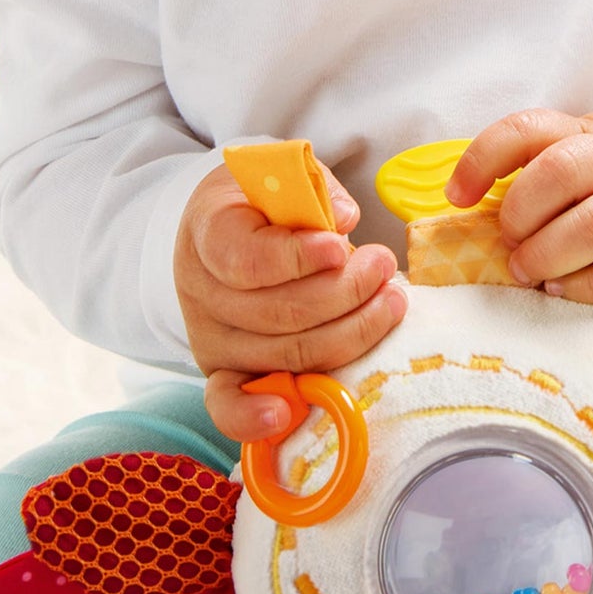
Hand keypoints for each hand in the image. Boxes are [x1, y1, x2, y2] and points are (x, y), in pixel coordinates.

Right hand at [175, 161, 407, 441]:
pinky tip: (289, 413)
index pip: (247, 259)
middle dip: (346, 293)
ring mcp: (211, 338)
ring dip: (352, 333)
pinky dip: (257, 418)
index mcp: (208, 232)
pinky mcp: (226, 373)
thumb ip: (316, 190)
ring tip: (391, 300)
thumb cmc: (268, 202)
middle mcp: (201, 291)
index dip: (297, 258)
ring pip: (286, 354)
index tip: (341, 246)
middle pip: (279, 313)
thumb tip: (344, 219)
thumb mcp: (286, 176)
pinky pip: (230, 407)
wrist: (230, 230)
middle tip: (385, 267)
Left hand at [444, 109, 592, 304]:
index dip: (484, 159)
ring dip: (552, 252)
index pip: (530, 128)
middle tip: (508, 242)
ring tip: (530, 273)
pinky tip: (566, 292)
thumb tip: (468, 212)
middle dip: (522, 212)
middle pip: (565, 170)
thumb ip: (543, 167)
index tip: (459, 196)